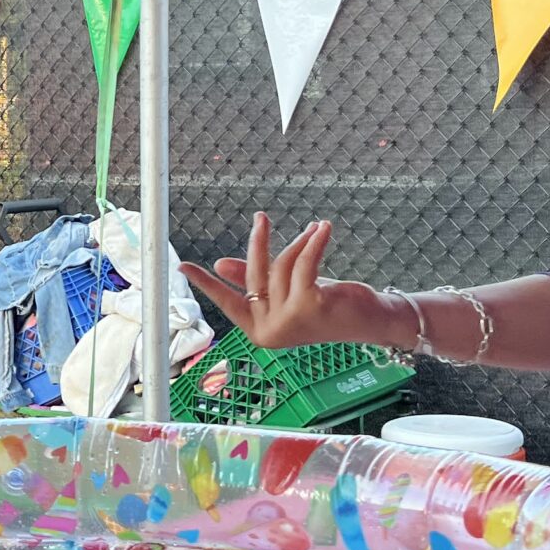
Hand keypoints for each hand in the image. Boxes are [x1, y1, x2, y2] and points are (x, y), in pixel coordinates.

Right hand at [179, 213, 400, 351]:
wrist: (368, 320)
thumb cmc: (326, 307)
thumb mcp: (287, 292)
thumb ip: (255, 280)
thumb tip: (221, 265)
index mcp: (258, 330)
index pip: (226, 301)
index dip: (205, 283)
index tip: (181, 267)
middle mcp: (269, 331)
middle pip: (254, 276)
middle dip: (258, 243)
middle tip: (260, 218)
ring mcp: (288, 321)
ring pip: (281, 266)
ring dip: (300, 242)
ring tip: (315, 229)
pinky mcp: (309, 306)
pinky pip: (303, 262)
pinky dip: (313, 242)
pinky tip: (323, 228)